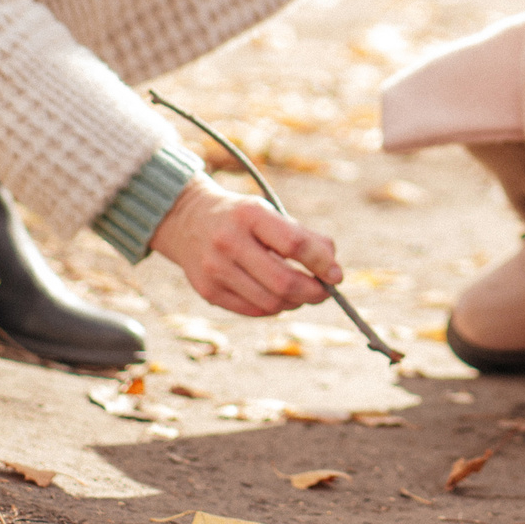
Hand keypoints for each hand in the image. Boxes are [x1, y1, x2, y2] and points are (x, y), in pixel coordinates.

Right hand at [149, 176, 341, 317]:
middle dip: (313, 292)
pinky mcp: (208, 291)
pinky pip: (253, 311)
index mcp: (249, 215)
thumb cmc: (240, 217)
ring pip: (270, 302)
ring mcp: (215, 269)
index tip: (337, 274)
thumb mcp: (268, 212)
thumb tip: (333, 266)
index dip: (321, 262)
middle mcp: (228, 241)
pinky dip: (274, 308)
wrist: (187, 220)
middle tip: (325, 292)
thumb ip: (302, 236)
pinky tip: (279, 298)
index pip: (294, 243)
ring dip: (295, 302)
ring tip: (303, 294)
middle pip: (283, 281)